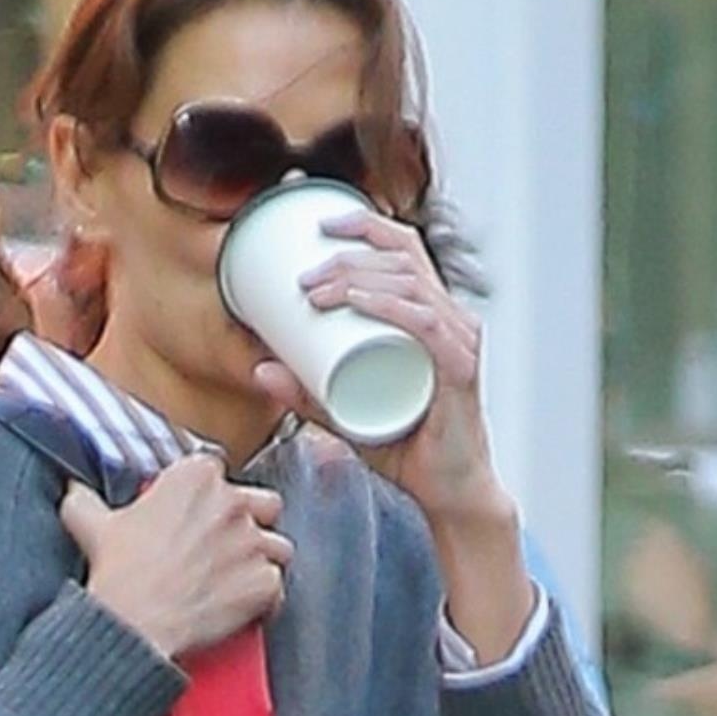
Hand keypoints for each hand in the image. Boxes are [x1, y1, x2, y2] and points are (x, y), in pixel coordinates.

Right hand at [60, 453, 291, 660]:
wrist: (133, 624)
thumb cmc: (119, 574)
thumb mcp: (90, 524)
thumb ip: (84, 498)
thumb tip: (74, 490)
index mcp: (195, 478)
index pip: (217, 471)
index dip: (209, 495)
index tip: (197, 513)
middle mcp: (232, 503)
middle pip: (264, 503)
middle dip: (252, 521)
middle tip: (225, 545)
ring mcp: (253, 543)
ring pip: (278, 547)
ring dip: (261, 562)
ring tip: (235, 580)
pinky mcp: (264, 583)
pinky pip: (278, 588)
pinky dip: (264, 600)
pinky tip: (240, 607)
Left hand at [252, 211, 509, 529]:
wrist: (449, 491)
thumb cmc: (407, 447)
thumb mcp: (343, 413)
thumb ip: (305, 392)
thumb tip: (259, 367)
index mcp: (432, 315)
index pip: (405, 249)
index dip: (365, 225)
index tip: (319, 224)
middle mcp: (451, 320)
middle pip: (402, 258)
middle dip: (347, 254)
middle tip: (304, 276)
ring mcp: (458, 342)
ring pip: (410, 284)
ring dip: (356, 277)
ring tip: (314, 292)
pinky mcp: (457, 371)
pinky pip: (424, 324)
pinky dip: (388, 306)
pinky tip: (357, 301)